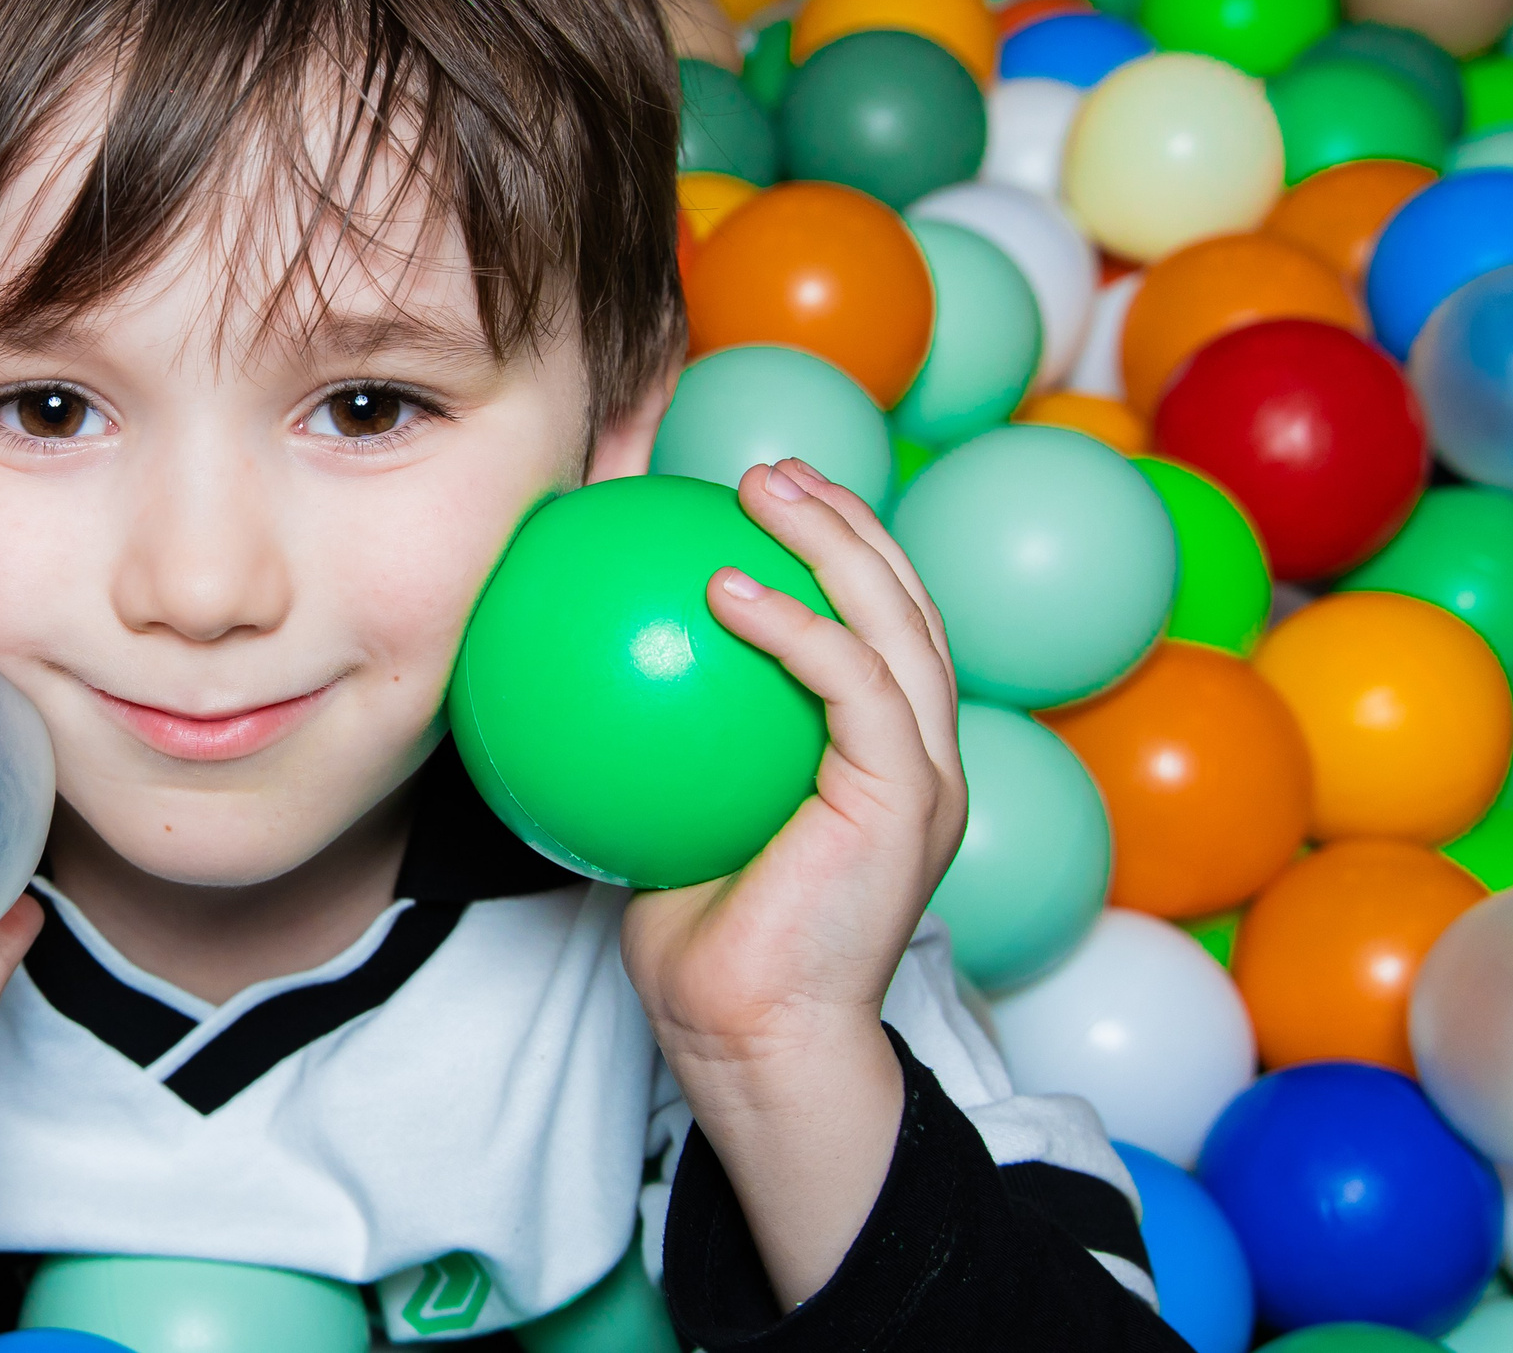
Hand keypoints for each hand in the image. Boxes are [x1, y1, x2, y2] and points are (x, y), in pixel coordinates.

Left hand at [622, 459, 965, 1306]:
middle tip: (767, 472)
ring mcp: (927, 778)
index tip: (760, 501)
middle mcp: (923, 758)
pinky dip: (798, 627)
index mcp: (884, 762)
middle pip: (904, 605)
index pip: (878, 631)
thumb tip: (585, 665)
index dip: (835, 552)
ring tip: (763, 490)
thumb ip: (670, 738)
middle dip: (844, 522)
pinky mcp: (904, 801)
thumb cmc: (705, 944)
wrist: (748, 1040)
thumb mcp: (676, 813)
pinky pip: (855, 687)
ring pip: (898, 626)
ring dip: (832, 544)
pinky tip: (728, 587)